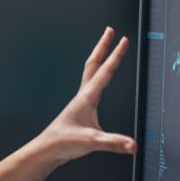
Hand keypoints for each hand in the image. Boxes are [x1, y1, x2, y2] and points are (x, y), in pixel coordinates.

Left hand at [41, 26, 136, 163]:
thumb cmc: (63, 143)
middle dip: (103, 46)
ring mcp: (81, 100)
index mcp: (87, 98)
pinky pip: (91, 84)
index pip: (105, 72)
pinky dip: (97, 73)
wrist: (47, 150)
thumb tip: (132, 144)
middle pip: (94, 64)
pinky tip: (99, 78)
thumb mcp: (91, 142)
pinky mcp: (80, 108)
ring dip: (99, 57)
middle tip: (110, 31)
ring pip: (91, 72)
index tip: (124, 40)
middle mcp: (83, 95)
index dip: (116, 55)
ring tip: (106, 47)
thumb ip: (112, 143)